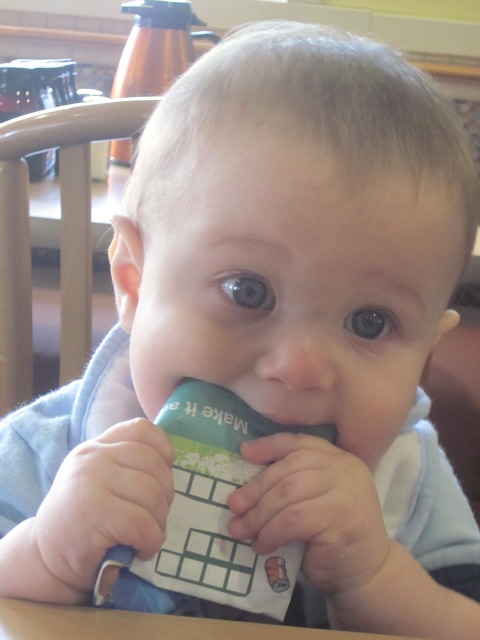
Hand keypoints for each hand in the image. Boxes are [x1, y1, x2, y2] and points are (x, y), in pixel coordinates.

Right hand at [31, 418, 173, 594]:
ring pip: (152, 494)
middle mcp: (92, 458)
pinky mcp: (95, 513)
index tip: (165, 473)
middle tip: (155, 517)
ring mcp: (91, 483)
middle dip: (165, 494)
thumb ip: (124, 466)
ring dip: (159, 521)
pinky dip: (151, 540)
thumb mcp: (98, 482)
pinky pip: (143, 523)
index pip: (141, 429)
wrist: (43, 560)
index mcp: (96, 447)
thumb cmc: (81, 523)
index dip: (163, 450)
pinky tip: (142, 549)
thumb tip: (170, 467)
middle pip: (154, 464)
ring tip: (148, 535)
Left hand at [228, 432, 389, 594]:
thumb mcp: (315, 501)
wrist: (367, 575)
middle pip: (290, 468)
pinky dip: (271, 532)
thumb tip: (244, 487)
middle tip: (234, 506)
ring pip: (289, 494)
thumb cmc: (333, 537)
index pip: (301, 443)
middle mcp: (347, 471)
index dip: (270, 445)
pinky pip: (294, 521)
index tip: (244, 453)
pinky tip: (262, 545)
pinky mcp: (342, 522)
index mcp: (341, 460)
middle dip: (257, 488)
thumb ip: (294, 485)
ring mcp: (347, 495)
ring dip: (259, 514)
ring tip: (241, 530)